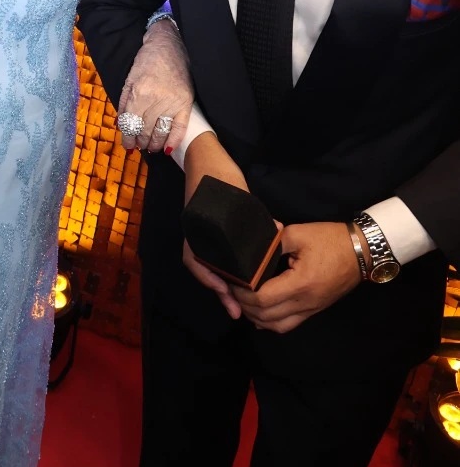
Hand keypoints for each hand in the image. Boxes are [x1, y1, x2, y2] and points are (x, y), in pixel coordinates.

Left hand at [117, 20, 193, 154]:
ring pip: (161, 131)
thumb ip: (123, 104)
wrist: (168, 46)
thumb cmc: (146, 61)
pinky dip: (173, 140)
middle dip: (139, 142)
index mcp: (139, 93)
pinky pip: (180, 127)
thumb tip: (120, 125)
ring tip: (149, 148)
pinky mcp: (186, 102)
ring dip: (154, 144)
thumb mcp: (129, 80)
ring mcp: (173, 102)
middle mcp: (156, 99)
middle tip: (138, 147)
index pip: (131, 123)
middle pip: (145, 130)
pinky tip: (167, 149)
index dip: (128, 138)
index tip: (127, 145)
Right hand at [182, 133, 249, 320]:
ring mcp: (198, 232)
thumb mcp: (237, 198)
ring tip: (237, 302)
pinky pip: (211, 255)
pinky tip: (236, 277)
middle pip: (203, 268)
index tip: (229, 296)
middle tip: (237, 311)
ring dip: (222, 283)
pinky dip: (222, 269)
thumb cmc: (220, 175)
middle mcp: (194, 234)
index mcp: (197, 229)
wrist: (205, 154)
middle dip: (221, 290)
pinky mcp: (205, 230)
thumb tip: (272, 239)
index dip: (214, 281)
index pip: (199, 261)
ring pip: (207, 264)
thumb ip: (250, 221)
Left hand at [234, 221, 362, 334]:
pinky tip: (261, 312)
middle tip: (233, 289)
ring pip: (277, 326)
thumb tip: (252, 245)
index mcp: (301, 284)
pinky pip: (289, 325)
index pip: (262, 299)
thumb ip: (273, 240)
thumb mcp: (299, 233)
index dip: (243, 293)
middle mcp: (306, 302)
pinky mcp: (315, 310)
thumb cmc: (331, 240)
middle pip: (266, 316)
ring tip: (244, 300)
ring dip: (257, 317)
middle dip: (244, 305)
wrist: (363, 251)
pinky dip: (271, 322)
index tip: (232, 280)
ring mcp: (311, 309)